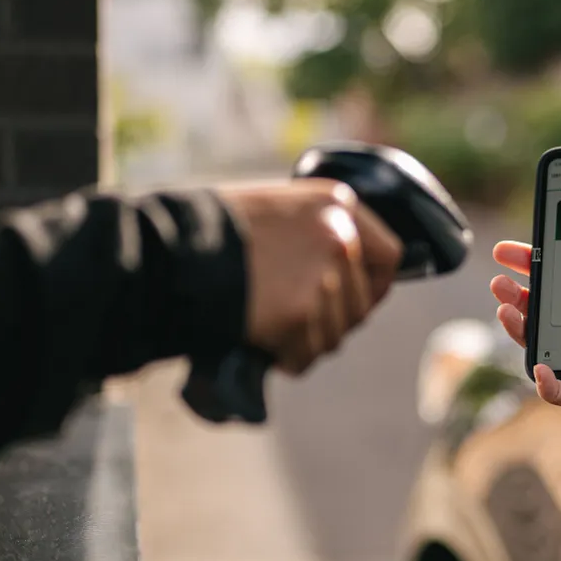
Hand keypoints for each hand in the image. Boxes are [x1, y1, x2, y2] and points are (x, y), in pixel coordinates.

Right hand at [221, 179, 402, 374]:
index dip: (375, 287)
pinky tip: (262, 341)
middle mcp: (339, 235)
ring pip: (335, 334)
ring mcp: (323, 274)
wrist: (170, 252)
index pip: (389, 255)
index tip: (357, 302)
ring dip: (307, 342)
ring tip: (272, 330)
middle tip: (297, 324)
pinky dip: (286, 357)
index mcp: (336, 203)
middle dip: (332, 322)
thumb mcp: (278, 212)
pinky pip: (306, 353)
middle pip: (361, 304)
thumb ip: (316, 234)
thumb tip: (345, 276)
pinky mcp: (301, 312)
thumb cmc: (213, 232)